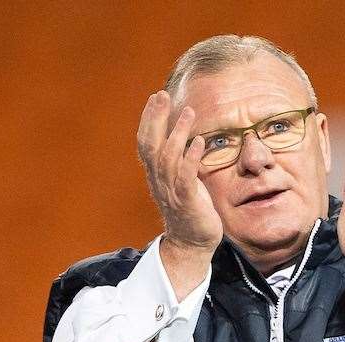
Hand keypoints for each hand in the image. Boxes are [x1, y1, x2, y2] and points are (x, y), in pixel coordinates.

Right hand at [137, 91, 222, 254]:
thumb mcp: (180, 181)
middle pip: (151, 145)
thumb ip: (178, 160)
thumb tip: (183, 136)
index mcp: (156, 175)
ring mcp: (172, 192)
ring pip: (168, 158)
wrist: (192, 244)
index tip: (155, 97)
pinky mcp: (188, 202)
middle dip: (155, 119)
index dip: (149, 119)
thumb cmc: (190, 210)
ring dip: (177, 133)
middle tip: (162, 95)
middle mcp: (160, 181)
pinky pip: (186, 177)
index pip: (146, 142)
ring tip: (188, 112)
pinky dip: (191, 158)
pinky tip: (198, 142)